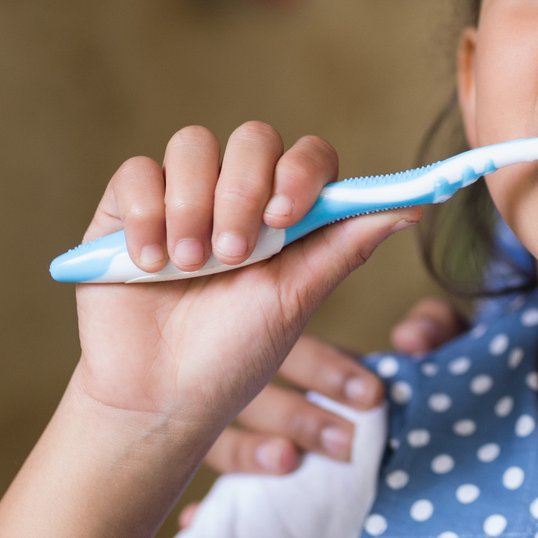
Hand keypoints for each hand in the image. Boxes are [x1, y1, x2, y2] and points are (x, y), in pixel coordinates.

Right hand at [73, 122, 415, 444]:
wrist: (158, 399)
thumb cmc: (233, 355)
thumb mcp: (297, 299)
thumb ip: (347, 245)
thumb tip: (413, 205)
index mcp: (286, 214)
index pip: (308, 155)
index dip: (302, 171)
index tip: (286, 217)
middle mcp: (235, 196)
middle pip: (252, 137)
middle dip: (243, 193)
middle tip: (234, 255)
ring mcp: (179, 199)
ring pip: (193, 145)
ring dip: (194, 204)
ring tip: (190, 266)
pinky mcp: (124, 211)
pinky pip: (137, 172)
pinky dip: (146, 212)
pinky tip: (149, 264)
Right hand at [180, 297, 469, 524]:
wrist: (404, 432)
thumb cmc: (405, 378)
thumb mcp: (428, 345)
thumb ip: (430, 329)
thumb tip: (411, 339)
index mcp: (295, 344)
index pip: (300, 349)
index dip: (331, 371)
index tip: (371, 395)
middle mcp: (251, 385)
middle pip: (259, 395)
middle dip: (302, 418)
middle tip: (347, 442)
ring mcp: (236, 434)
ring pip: (221, 439)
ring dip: (247, 452)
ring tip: (286, 463)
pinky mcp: (235, 487)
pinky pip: (206, 498)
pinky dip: (198, 512)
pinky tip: (194, 522)